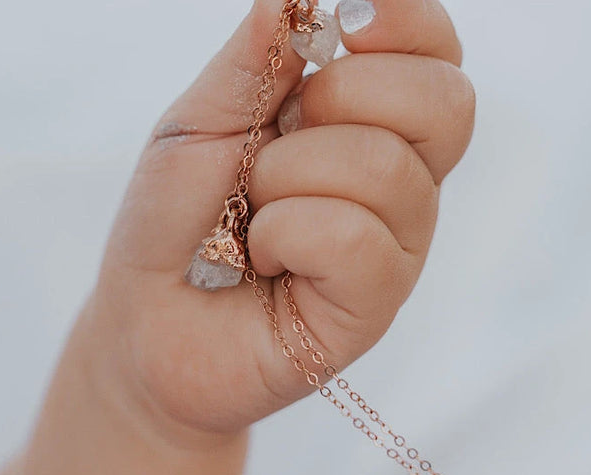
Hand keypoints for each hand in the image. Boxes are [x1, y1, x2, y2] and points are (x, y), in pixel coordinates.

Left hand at [86, 0, 474, 438]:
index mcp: (366, 123)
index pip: (438, 55)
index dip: (409, 20)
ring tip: (249, 214)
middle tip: (276, 137)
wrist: (142, 328)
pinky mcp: (374, 308)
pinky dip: (286, 235)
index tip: (344, 21)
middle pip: (448, 102)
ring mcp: (394, 247)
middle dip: (345, 95)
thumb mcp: (197, 125)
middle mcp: (398, 182)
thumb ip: (250, 64)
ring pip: (387, 167)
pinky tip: (264, 258)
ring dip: (287, 177)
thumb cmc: (174, 224)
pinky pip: (355, 239)